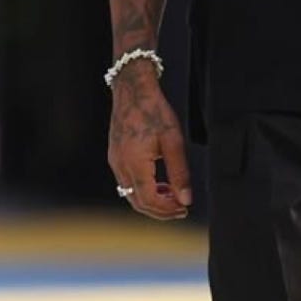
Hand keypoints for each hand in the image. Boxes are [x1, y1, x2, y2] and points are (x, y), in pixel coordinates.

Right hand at [107, 62, 191, 219]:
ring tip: (172, 196)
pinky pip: (127, 182)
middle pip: (137, 202)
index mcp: (134, 163)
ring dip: (151, 200)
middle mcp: (120, 165)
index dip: (167, 210)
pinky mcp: (115, 156)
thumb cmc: (154, 111)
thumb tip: (185, 199)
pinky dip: (143, 189)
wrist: (133, 90)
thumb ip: (180, 172)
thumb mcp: (173, 141)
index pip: (149, 200)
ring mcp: (115, 161)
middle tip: (180, 208)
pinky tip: (159, 183)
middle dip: (160, 210)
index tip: (184, 209)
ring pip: (131, 194)